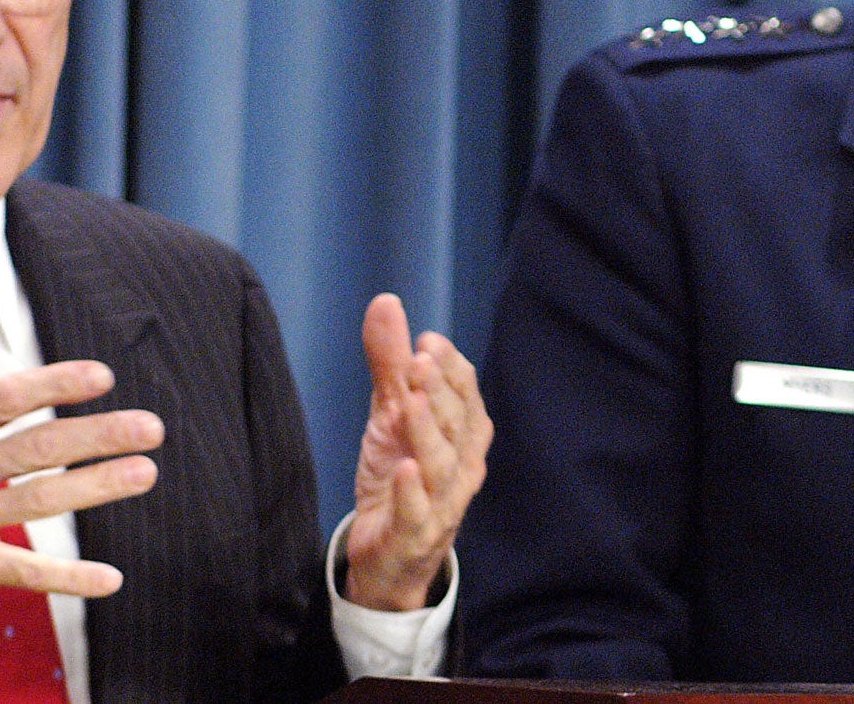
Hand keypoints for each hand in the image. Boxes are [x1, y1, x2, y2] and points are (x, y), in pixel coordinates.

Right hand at [0, 291, 163, 668]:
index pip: (1, 399)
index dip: (54, 384)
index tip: (102, 374)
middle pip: (36, 449)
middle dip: (98, 435)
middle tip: (151, 427)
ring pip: (40, 502)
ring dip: (98, 488)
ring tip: (145, 473)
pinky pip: (21, 572)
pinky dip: (68, 578)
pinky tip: (110, 578)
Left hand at [344, 293, 490, 609]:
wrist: (391, 552)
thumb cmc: (400, 473)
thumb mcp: (390, 414)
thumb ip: (390, 362)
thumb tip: (386, 301)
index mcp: (463, 433)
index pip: (466, 393)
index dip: (450, 368)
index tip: (426, 341)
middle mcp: (461, 465)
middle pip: (455, 424)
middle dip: (439, 391)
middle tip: (418, 360)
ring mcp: (442, 502)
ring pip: (441, 464)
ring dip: (427, 432)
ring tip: (409, 403)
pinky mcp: (416, 534)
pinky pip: (419, 513)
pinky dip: (414, 493)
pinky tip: (405, 470)